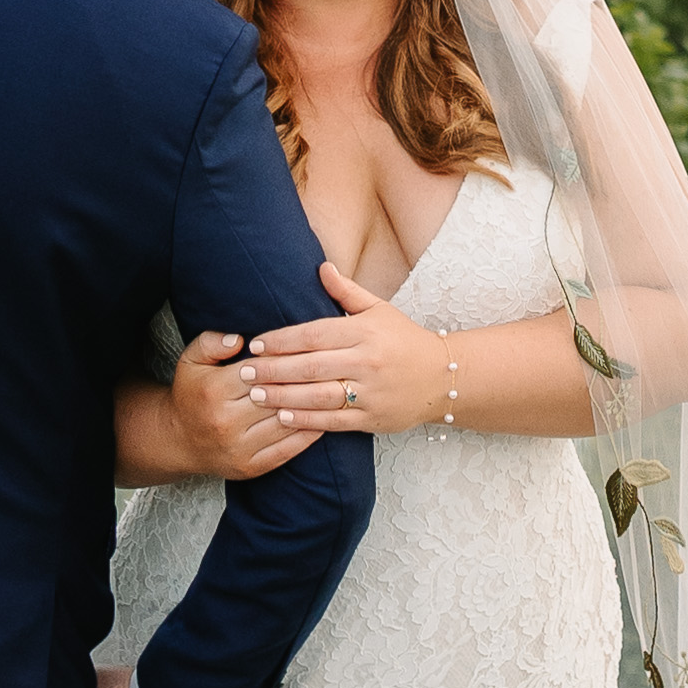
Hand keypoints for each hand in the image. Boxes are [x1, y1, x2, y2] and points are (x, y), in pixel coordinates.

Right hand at [170, 336, 324, 481]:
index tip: (306, 349)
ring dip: (311, 408)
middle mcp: (225, 421)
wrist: (179, 440)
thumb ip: (211, 342)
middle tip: (329, 367)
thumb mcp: (191, 360)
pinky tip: (322, 419)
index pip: (260, 370)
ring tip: (332, 391)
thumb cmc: (192, 393)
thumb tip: (239, 339)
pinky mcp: (250, 467)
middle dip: (303, 381)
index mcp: (214, 390)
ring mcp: (239, 448)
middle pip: (276, 397)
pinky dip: (308, 435)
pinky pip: (286, 449)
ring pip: (285, 424)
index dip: (284, 358)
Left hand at [245, 255, 443, 439]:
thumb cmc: (404, 340)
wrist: (444, 378)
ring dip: (283, 396)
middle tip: (244, 372)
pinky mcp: (374, 418)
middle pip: (312, 366)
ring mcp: (372, 392)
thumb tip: (321, 267)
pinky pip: (335, 421)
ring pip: (320, 396)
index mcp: (366, 331)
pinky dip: (307, 420)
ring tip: (254, 394)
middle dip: (274, 369)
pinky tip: (283, 416)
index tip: (255, 344)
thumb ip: (347, 292)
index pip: (315, 335)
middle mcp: (368, 361)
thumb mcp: (380, 310)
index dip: (282, 340)